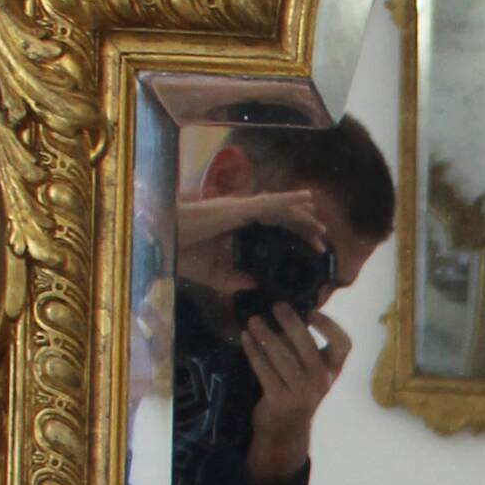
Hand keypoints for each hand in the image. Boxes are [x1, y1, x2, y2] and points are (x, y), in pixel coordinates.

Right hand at [173, 179, 336, 282]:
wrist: (162, 240)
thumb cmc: (181, 251)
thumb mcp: (213, 274)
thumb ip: (233, 280)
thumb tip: (254, 285)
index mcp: (237, 228)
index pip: (272, 230)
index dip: (293, 237)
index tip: (311, 250)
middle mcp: (241, 215)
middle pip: (280, 218)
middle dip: (304, 228)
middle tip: (323, 240)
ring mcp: (240, 209)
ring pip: (280, 208)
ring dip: (303, 215)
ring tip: (322, 224)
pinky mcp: (237, 208)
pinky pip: (269, 202)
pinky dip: (289, 200)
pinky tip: (306, 200)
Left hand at [239, 302, 350, 483]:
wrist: (286, 429)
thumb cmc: (297, 389)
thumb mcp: (310, 368)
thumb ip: (305, 340)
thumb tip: (294, 306)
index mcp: (333, 370)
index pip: (343, 344)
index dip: (329, 326)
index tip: (311, 312)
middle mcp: (321, 381)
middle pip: (308, 345)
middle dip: (290, 322)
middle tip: (276, 306)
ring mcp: (301, 392)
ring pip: (281, 356)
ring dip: (265, 334)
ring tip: (253, 320)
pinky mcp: (279, 399)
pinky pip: (263, 369)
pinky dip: (253, 351)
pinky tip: (245, 338)